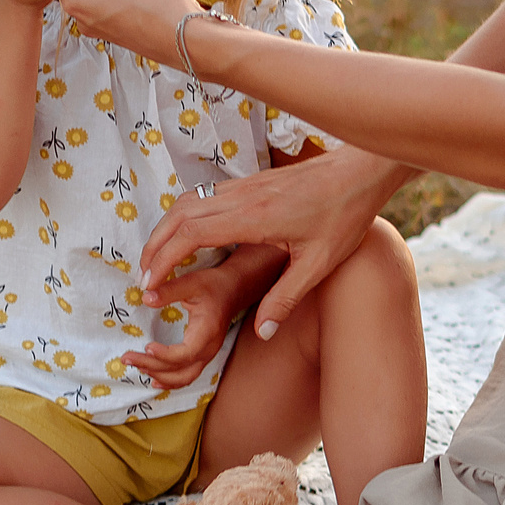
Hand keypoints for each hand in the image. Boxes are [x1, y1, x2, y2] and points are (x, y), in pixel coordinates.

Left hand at [125, 255, 254, 391]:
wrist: (232, 291)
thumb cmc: (212, 286)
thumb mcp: (191, 282)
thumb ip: (168, 291)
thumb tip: (145, 298)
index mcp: (207, 332)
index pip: (185, 354)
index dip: (164, 355)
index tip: (146, 347)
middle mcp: (209, 349)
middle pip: (180, 370)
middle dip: (152, 367)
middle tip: (127, 358)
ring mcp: (207, 355)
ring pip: (183, 377)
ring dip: (159, 376)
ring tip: (136, 366)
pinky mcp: (203, 356)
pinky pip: (187, 376)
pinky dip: (169, 381)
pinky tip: (154, 379)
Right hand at [143, 148, 406, 340]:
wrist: (360, 171)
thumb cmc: (345, 215)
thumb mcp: (319, 265)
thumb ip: (286, 299)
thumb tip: (262, 332)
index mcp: (253, 218)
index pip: (190, 236)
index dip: (163, 261)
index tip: (149, 285)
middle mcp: (241, 197)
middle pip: (178, 217)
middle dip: (154, 247)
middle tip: (143, 278)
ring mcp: (245, 186)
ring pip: (188, 202)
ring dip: (166, 229)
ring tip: (157, 258)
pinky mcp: (251, 182)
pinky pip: (205, 196)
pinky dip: (185, 216)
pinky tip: (188, 236)